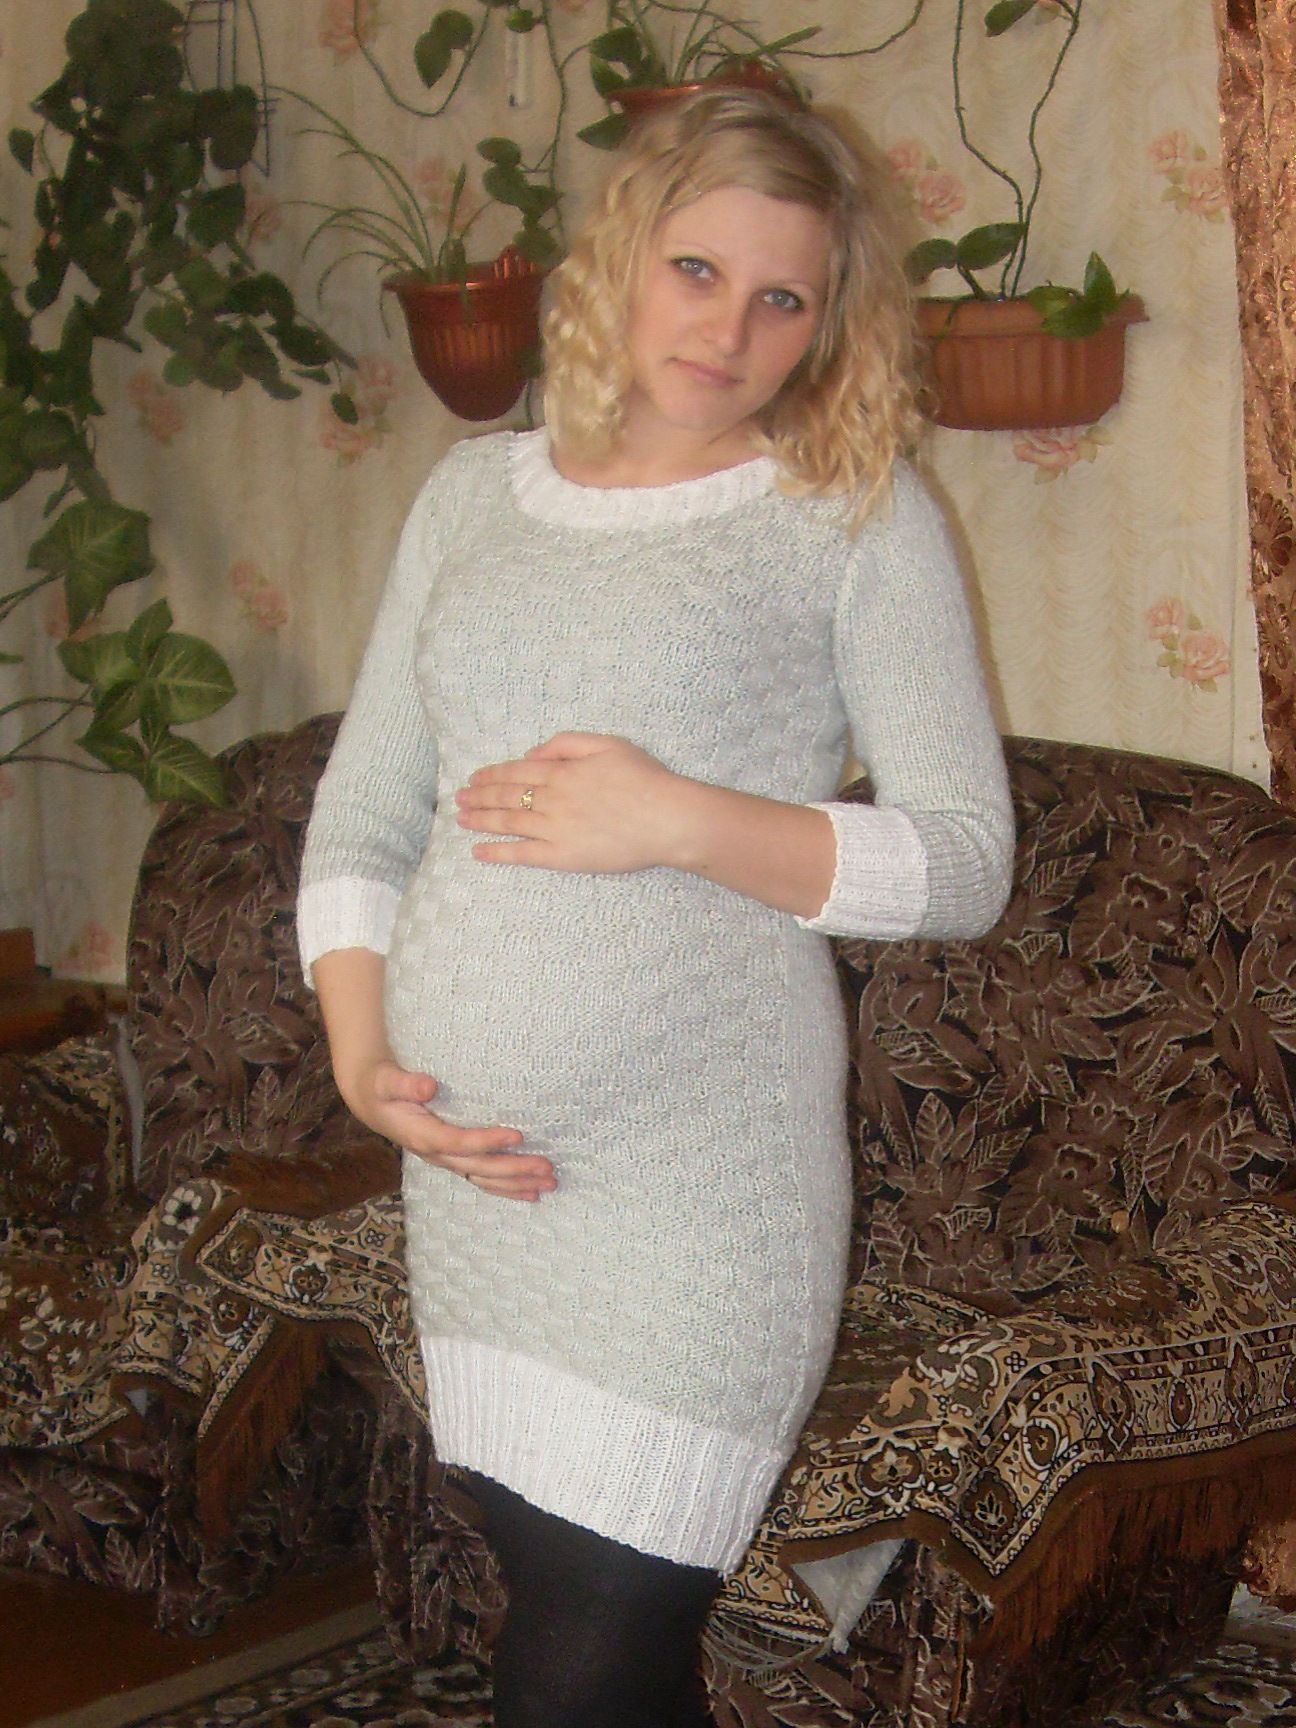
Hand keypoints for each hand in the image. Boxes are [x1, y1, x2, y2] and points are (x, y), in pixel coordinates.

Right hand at [342, 1056, 555, 1201]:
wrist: (373, 1102)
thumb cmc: (381, 1086)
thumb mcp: (385, 1081)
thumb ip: (405, 1083)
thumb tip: (427, 1086)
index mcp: (421, 1135)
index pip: (458, 1142)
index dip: (487, 1141)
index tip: (517, 1134)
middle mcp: (437, 1153)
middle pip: (479, 1167)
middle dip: (514, 1169)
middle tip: (546, 1165)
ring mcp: (447, 1160)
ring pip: (485, 1179)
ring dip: (517, 1182)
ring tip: (549, 1182)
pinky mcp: (455, 1160)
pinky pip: (483, 1179)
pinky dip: (508, 1188)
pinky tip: (532, 1192)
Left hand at [455, 732, 685, 873]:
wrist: (666, 817)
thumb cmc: (645, 779)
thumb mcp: (608, 743)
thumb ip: (566, 743)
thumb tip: (532, 754)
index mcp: (562, 771)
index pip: (517, 771)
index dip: (492, 774)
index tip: (474, 778)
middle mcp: (552, 798)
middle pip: (507, 795)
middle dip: (479, 796)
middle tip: (459, 799)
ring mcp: (555, 828)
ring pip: (508, 821)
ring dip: (481, 820)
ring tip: (462, 819)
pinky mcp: (563, 856)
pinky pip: (522, 854)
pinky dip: (497, 852)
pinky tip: (478, 852)